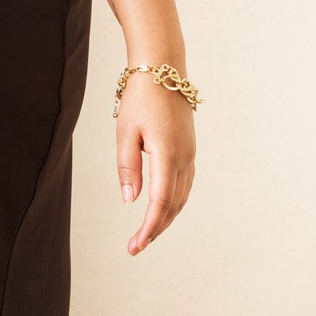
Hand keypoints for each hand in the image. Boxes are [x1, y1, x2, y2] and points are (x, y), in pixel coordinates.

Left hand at [115, 76, 196, 254]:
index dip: (149, 228)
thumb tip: (130, 200)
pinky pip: (184, 184)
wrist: (163, 68)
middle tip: (136, 247)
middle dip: (155, 229)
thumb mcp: (125, 131)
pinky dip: (173, 202)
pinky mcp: (189, 149)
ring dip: (165, 217)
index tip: (136, 246)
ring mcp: (189, 154)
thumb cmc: (140, 96)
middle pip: (173, 205)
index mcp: (167, 154)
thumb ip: (127, 167)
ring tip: (146, 233)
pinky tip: (161, 208)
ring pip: (181, 197)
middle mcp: (184, 158)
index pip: (160, 202)